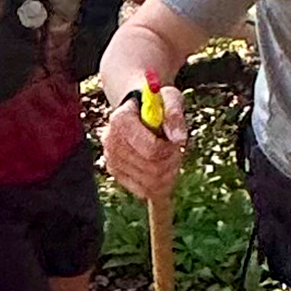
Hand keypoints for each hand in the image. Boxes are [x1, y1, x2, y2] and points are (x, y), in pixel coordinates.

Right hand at [101, 85, 186, 201]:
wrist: (137, 108)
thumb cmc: (156, 103)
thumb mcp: (170, 99)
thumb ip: (175, 115)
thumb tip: (179, 139)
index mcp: (121, 120)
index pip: (152, 150)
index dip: (170, 150)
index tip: (175, 141)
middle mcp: (111, 141)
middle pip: (152, 169)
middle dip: (172, 164)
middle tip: (176, 152)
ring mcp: (111, 158)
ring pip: (149, 184)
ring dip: (168, 175)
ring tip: (170, 159)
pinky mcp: (115, 172)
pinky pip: (142, 191)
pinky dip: (158, 186)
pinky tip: (162, 170)